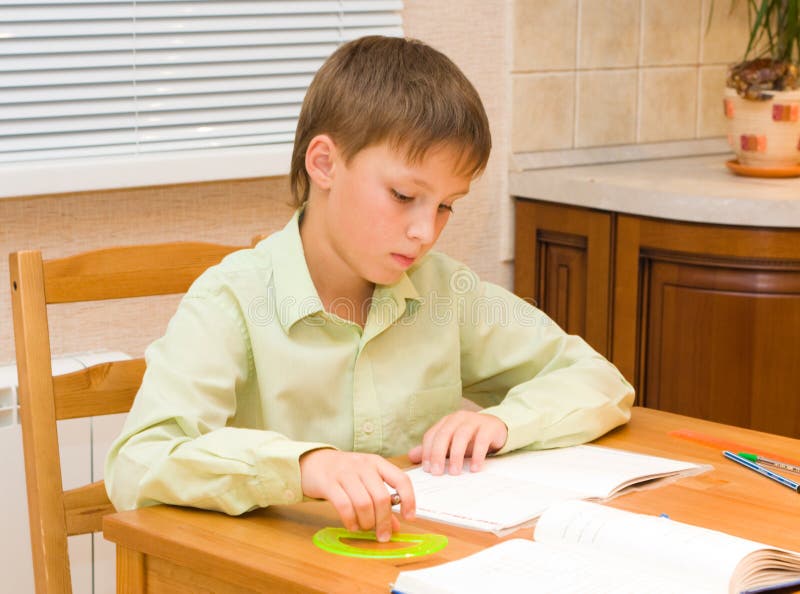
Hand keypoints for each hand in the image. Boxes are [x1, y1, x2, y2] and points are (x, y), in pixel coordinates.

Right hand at [299, 449, 414, 541]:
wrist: (313, 462)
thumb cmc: (344, 472)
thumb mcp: (366, 481)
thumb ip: (382, 501)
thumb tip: (396, 527)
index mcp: (377, 463)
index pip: (401, 479)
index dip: (409, 499)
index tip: (409, 517)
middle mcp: (363, 465)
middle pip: (381, 497)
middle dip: (384, 521)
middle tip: (383, 535)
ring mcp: (345, 472)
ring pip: (364, 503)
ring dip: (367, 522)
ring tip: (365, 528)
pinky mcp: (329, 483)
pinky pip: (344, 506)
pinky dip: (351, 521)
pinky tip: (352, 526)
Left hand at [407, 411, 507, 475]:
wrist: (496, 428)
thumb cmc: (470, 438)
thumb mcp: (451, 444)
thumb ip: (432, 449)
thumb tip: (411, 456)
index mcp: (446, 422)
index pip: (431, 435)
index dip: (427, 451)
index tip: (427, 469)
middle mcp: (458, 418)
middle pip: (444, 435)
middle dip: (438, 454)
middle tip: (437, 472)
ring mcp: (474, 420)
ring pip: (461, 436)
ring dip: (457, 455)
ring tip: (455, 472)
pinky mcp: (489, 427)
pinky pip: (482, 440)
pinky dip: (477, 455)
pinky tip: (474, 468)